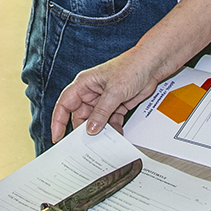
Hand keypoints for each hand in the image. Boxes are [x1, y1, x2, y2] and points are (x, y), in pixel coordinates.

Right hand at [51, 46, 166, 142]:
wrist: (153, 65)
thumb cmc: (132, 67)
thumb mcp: (114, 92)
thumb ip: (101, 112)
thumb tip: (90, 129)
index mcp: (84, 84)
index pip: (64, 104)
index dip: (58, 121)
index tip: (58, 137)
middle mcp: (91, 93)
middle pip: (80, 116)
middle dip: (83, 130)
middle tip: (84, 145)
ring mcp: (104, 100)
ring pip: (95, 121)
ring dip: (100, 131)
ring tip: (103, 143)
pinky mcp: (116, 105)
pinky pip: (110, 121)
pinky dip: (113, 129)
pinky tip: (117, 135)